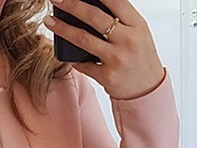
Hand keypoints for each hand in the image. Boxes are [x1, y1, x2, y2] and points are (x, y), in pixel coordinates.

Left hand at [44, 0, 165, 99]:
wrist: (147, 89)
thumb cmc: (140, 58)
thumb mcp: (138, 34)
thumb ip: (120, 21)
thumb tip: (91, 7)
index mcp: (137, 25)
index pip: (115, 1)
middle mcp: (128, 40)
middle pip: (94, 17)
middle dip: (72, 5)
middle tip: (56, 0)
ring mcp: (117, 59)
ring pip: (83, 39)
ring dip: (62, 29)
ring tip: (49, 22)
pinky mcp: (107, 76)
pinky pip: (82, 64)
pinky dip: (72, 59)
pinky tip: (64, 54)